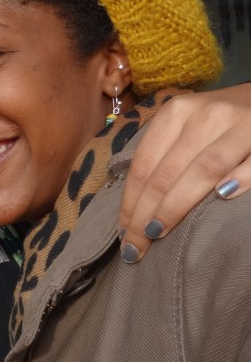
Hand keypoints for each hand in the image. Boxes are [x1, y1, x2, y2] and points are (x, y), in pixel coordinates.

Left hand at [118, 84, 250, 262]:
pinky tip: (223, 199)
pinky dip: (239, 179)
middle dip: (146, 213)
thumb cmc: (219, 122)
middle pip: (166, 172)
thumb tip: (133, 207)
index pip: (144, 165)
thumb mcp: (186, 127)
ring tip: (157, 234)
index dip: (130, 202)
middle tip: (135, 248)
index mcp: (175, 113)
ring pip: (202, 170)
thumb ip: (164, 156)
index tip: (122, 233)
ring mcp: (238, 123)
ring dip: (176, 206)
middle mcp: (203, 115)